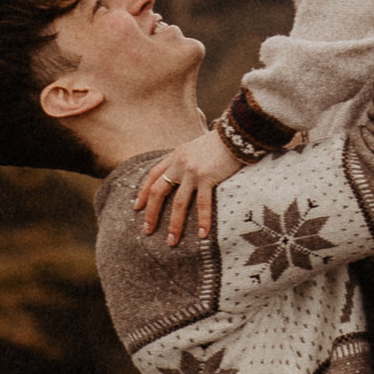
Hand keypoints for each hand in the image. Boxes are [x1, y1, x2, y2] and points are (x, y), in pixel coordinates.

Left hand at [139, 128, 245, 244]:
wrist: (236, 133)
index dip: (143, 192)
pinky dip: (202, 220)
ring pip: (178, 203)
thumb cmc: (220, 142)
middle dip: (151, 213)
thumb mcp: (195, 147)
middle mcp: (180, 164)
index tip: (137, 207)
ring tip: (171, 241)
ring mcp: (193, 171)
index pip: (153, 175)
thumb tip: (183, 174)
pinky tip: (203, 235)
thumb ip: (186, 159)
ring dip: (174, 224)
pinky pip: (203, 203)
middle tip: (147, 230)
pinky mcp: (207, 177)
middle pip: (158, 191)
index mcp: (175, 156)